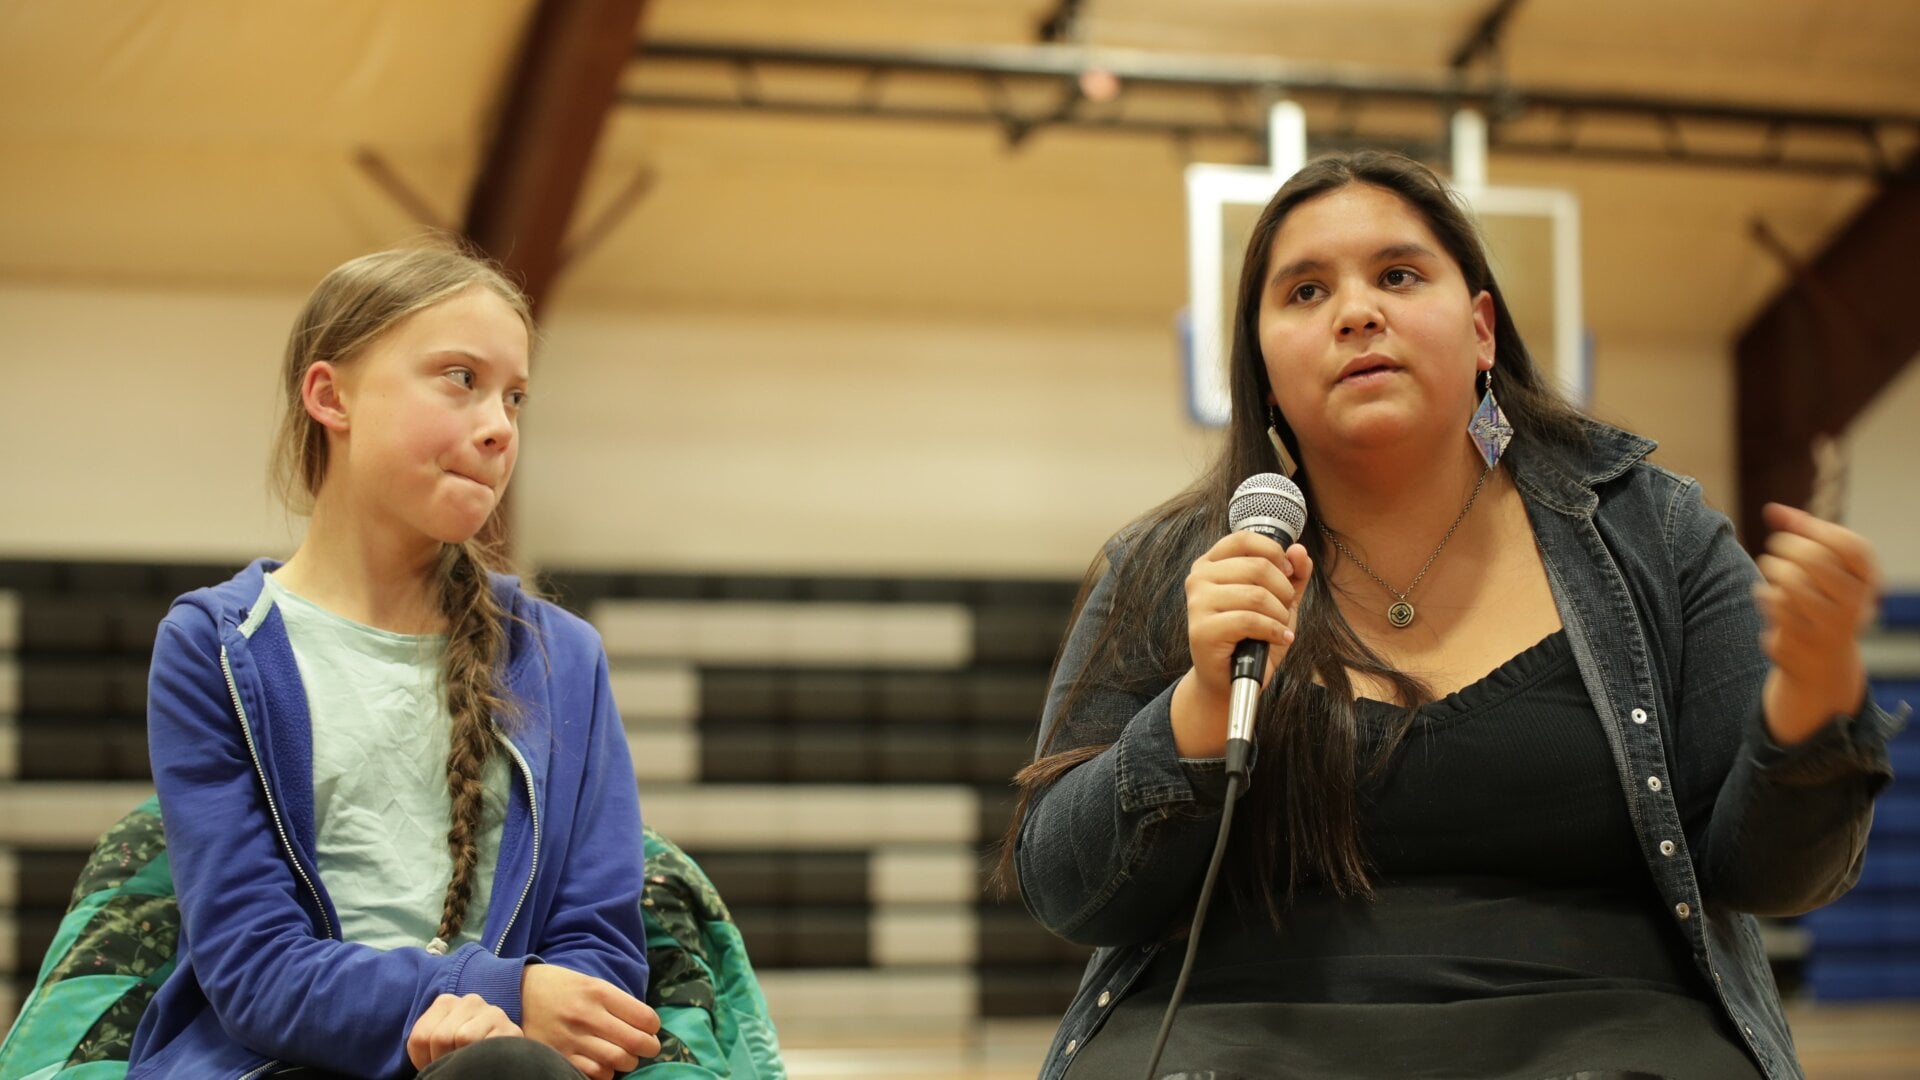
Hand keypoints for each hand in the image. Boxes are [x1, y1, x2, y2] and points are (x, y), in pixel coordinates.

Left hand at [406, 993, 521, 1069]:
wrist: (498, 1054)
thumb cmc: (459, 1051)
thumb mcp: (438, 1040)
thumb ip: (426, 1040)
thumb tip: (425, 1062)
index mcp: (446, 1002)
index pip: (420, 1036)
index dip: (423, 1059)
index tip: (434, 1064)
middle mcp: (470, 1001)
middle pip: (441, 1037)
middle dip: (443, 1059)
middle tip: (452, 1065)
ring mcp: (493, 1012)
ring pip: (464, 1036)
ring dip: (462, 1058)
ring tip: (467, 1062)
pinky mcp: (511, 1030)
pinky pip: (487, 1045)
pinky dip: (480, 1059)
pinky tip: (483, 1060)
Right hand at [520, 963, 660, 1079]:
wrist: (517, 992)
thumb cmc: (560, 987)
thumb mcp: (590, 982)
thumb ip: (616, 1003)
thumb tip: (646, 1026)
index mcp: (598, 992)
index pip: (645, 1018)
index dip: (653, 1027)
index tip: (650, 1028)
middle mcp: (587, 1015)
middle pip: (636, 1042)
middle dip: (648, 1047)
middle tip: (645, 1047)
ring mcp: (571, 1038)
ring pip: (618, 1061)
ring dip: (627, 1061)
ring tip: (623, 1055)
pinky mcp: (558, 1055)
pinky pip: (595, 1073)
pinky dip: (605, 1072)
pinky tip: (602, 1064)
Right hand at [1171, 530, 1312, 757]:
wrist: (1232, 680)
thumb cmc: (1252, 637)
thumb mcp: (1279, 600)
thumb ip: (1293, 574)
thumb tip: (1299, 551)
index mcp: (1212, 563)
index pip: (1245, 539)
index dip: (1274, 552)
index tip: (1287, 574)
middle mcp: (1199, 578)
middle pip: (1258, 567)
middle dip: (1283, 592)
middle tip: (1284, 611)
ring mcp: (1197, 604)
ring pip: (1257, 595)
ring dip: (1279, 615)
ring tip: (1279, 628)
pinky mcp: (1203, 630)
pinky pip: (1250, 620)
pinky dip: (1273, 630)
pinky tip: (1279, 639)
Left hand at [1753, 502, 1879, 745]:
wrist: (1823, 663)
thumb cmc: (1821, 600)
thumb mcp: (1825, 568)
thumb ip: (1802, 534)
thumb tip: (1772, 509)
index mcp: (1868, 581)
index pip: (1849, 545)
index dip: (1815, 528)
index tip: (1794, 526)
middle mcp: (1857, 604)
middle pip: (1815, 559)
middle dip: (1786, 546)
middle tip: (1776, 547)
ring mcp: (1832, 626)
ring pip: (1792, 581)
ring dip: (1772, 569)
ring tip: (1771, 568)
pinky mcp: (1804, 641)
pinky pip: (1774, 605)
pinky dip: (1764, 595)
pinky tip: (1766, 596)